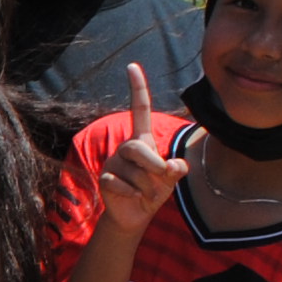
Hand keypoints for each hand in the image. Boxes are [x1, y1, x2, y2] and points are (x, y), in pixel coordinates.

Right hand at [98, 63, 190, 235]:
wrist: (135, 215)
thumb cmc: (153, 190)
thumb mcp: (170, 179)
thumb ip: (176, 170)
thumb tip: (174, 166)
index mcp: (142, 140)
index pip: (140, 110)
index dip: (137, 88)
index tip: (132, 66)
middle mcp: (126, 148)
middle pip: (136, 147)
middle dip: (153, 165)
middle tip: (162, 177)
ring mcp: (113, 163)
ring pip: (133, 171)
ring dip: (146, 186)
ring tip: (146, 193)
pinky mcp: (105, 179)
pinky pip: (120, 183)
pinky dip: (132, 194)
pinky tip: (134, 198)